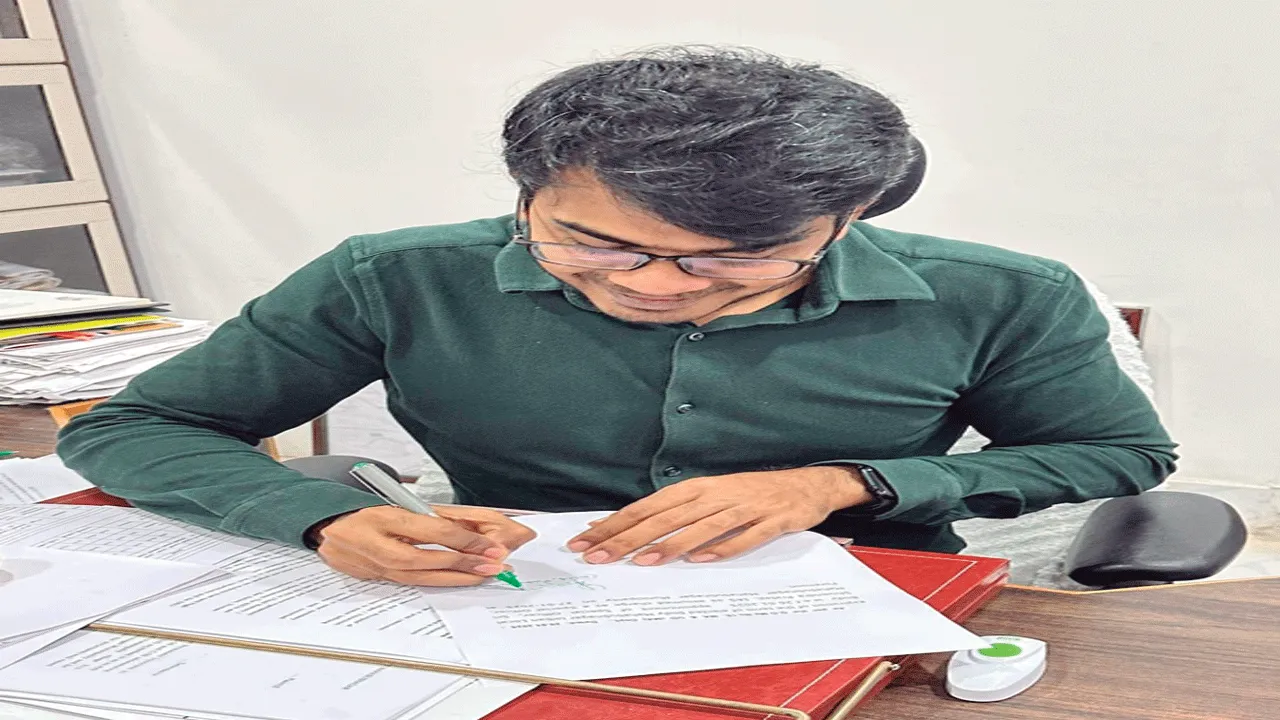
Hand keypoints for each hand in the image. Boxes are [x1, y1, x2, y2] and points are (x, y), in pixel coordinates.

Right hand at [314, 505, 535, 585]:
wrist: (324, 526)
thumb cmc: (361, 511)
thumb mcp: (392, 505)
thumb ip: (424, 517)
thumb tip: (464, 530)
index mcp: (382, 519)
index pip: (430, 532)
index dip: (463, 539)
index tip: (487, 545)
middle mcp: (375, 545)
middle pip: (427, 560)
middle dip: (464, 564)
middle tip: (494, 565)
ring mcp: (371, 566)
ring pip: (419, 577)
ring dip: (455, 578)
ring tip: (482, 576)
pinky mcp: (372, 579)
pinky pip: (409, 583)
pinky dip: (435, 583)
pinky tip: (456, 581)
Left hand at [566, 466, 869, 565]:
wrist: (808, 484)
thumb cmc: (750, 494)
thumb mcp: (710, 495)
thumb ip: (674, 511)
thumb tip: (628, 526)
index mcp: (697, 488)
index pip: (646, 507)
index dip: (615, 523)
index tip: (586, 541)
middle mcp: (715, 495)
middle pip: (665, 518)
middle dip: (628, 537)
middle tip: (598, 556)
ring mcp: (743, 507)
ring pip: (700, 527)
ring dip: (669, 545)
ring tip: (642, 561)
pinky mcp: (770, 521)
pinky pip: (744, 537)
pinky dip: (723, 547)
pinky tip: (702, 560)